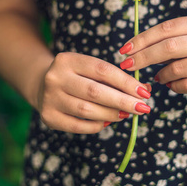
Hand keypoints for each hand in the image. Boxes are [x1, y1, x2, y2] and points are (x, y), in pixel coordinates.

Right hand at [37, 52, 151, 133]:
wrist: (41, 84)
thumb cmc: (76, 76)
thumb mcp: (90, 69)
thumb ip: (115, 78)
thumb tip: (144, 90)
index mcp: (68, 59)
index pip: (102, 70)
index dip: (126, 82)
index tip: (145, 92)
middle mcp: (55, 77)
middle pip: (95, 92)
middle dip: (123, 101)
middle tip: (143, 108)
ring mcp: (49, 98)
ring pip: (87, 110)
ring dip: (112, 114)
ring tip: (127, 114)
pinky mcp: (49, 117)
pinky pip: (78, 126)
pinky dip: (97, 125)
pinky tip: (108, 122)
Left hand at [118, 15, 186, 104]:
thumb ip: (171, 40)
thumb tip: (133, 50)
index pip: (167, 28)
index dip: (143, 39)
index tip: (125, 50)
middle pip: (169, 47)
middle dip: (143, 57)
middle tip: (127, 65)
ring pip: (176, 68)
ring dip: (161, 75)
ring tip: (159, 77)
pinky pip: (185, 84)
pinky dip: (173, 86)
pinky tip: (173, 84)